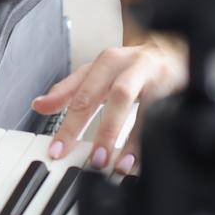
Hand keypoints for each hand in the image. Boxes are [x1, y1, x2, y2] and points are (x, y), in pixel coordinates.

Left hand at [31, 40, 186, 173]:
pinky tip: (148, 159)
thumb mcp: (97, 73)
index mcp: (106, 63)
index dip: (68, 124)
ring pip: (146, 106)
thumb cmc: (130, 66)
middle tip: (94, 160)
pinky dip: (155, 139)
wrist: (173, 49)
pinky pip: (165, 116)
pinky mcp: (176, 89)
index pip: (82, 94)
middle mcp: (129, 66)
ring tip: (119, 164)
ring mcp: (154, 77)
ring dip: (133, 137)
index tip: (56, 152)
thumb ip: (68, 90)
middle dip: (104, 129)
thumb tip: (38, 105)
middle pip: (116, 96)